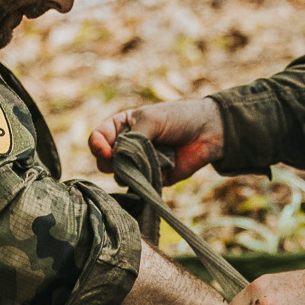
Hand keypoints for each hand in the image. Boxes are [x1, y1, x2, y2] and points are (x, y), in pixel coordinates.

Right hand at [89, 97, 224, 183]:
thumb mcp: (150, 120)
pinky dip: (145, 180)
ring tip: (151, 159)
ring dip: (132, 171)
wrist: (208, 132)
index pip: (97, 139)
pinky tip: (158, 170)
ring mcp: (138, 164)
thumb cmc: (178, 118)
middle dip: (113, 161)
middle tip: (129, 157)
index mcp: (121, 127)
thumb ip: (131, 138)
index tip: (104, 151)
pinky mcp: (151, 179)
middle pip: (104, 162)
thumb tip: (117, 161)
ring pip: (120, 176)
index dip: (96, 147)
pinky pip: (139, 186)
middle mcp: (126, 146)